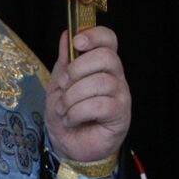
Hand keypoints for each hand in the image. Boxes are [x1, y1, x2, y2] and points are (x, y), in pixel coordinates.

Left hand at [44, 26, 129, 162]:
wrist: (66, 144)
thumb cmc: (65, 113)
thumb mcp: (58, 83)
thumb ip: (65, 60)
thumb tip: (67, 33)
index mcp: (101, 65)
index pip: (109, 39)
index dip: (95, 35)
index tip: (77, 43)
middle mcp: (115, 77)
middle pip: (106, 57)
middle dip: (77, 70)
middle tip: (64, 85)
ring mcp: (120, 96)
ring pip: (101, 83)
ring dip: (72, 97)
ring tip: (64, 109)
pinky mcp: (120, 115)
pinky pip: (101, 105)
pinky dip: (78, 112)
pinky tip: (72, 119)